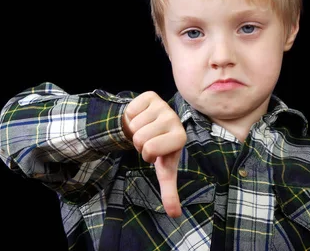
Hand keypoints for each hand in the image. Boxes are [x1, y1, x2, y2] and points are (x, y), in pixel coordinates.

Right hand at [122, 91, 186, 217]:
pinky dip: (130, 116)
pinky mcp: (150, 95)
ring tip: (145, 129)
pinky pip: (129, 110)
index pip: (149, 150)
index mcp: (180, 136)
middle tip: (148, 140)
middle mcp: (173, 118)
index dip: (147, 154)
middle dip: (139, 143)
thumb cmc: (159, 150)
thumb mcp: (164, 169)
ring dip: (134, 130)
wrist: (152, 127)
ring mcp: (162, 105)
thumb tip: (174, 214)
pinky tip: (140, 118)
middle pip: (139, 138)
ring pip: (133, 125)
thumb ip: (170, 191)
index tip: (155, 153)